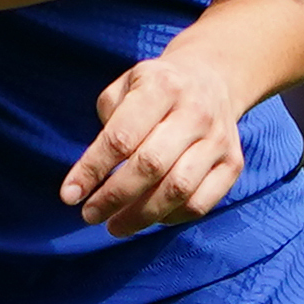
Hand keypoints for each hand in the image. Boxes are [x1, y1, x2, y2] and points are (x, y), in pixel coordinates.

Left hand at [61, 57, 250, 232]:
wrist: (212, 78)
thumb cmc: (155, 89)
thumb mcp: (126, 86)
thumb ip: (108, 122)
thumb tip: (92, 174)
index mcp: (162, 86)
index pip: (121, 137)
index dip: (92, 170)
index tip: (70, 195)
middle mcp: (195, 112)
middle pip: (151, 166)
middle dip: (114, 197)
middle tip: (90, 215)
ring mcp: (218, 139)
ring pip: (178, 189)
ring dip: (141, 216)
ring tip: (115, 226)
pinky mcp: (233, 163)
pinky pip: (200, 203)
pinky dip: (171, 217)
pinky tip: (150, 217)